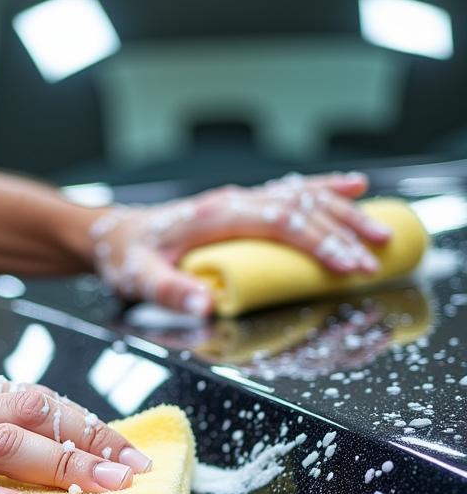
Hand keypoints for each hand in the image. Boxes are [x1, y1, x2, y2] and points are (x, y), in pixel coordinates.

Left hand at [91, 171, 392, 315]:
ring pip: (302, 197)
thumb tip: (204, 306)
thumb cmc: (128, 257)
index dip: (316, 242)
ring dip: (343, 212)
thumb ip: (169, 291)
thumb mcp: (140, 278)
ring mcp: (239, 202)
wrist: (114, 236)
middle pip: (300, 207)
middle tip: (375, 257)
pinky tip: (356, 187)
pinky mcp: (241, 207)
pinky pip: (290, 194)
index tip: (345, 265)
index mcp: (215, 216)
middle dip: (342, 231)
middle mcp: (233, 202)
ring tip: (380, 231)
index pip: (279, 223)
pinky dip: (324, 190)